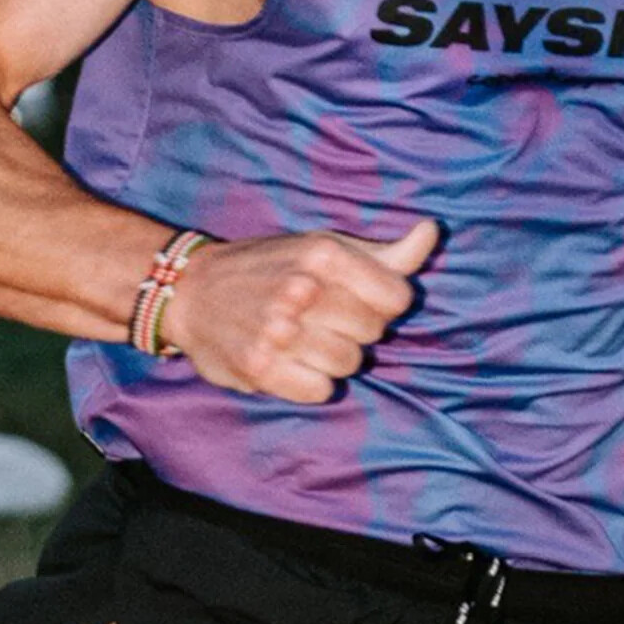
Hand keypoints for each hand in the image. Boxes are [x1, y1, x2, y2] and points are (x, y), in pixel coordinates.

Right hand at [162, 218, 437, 403]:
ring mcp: (279, 330)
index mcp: (323, 254)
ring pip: (349, 365)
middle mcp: (302, 289)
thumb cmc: (269, 266)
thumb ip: (384, 253)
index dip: (381, 303)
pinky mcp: (260, 367)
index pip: (398, 298)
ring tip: (302, 339)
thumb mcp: (323, 247)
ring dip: (330, 358)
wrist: (192, 291)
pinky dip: (309, 382)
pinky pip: (321, 391)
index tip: (353, 298)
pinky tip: (288, 361)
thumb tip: (432, 232)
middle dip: (353, 329)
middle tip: (320, 318)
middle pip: (373, 334)